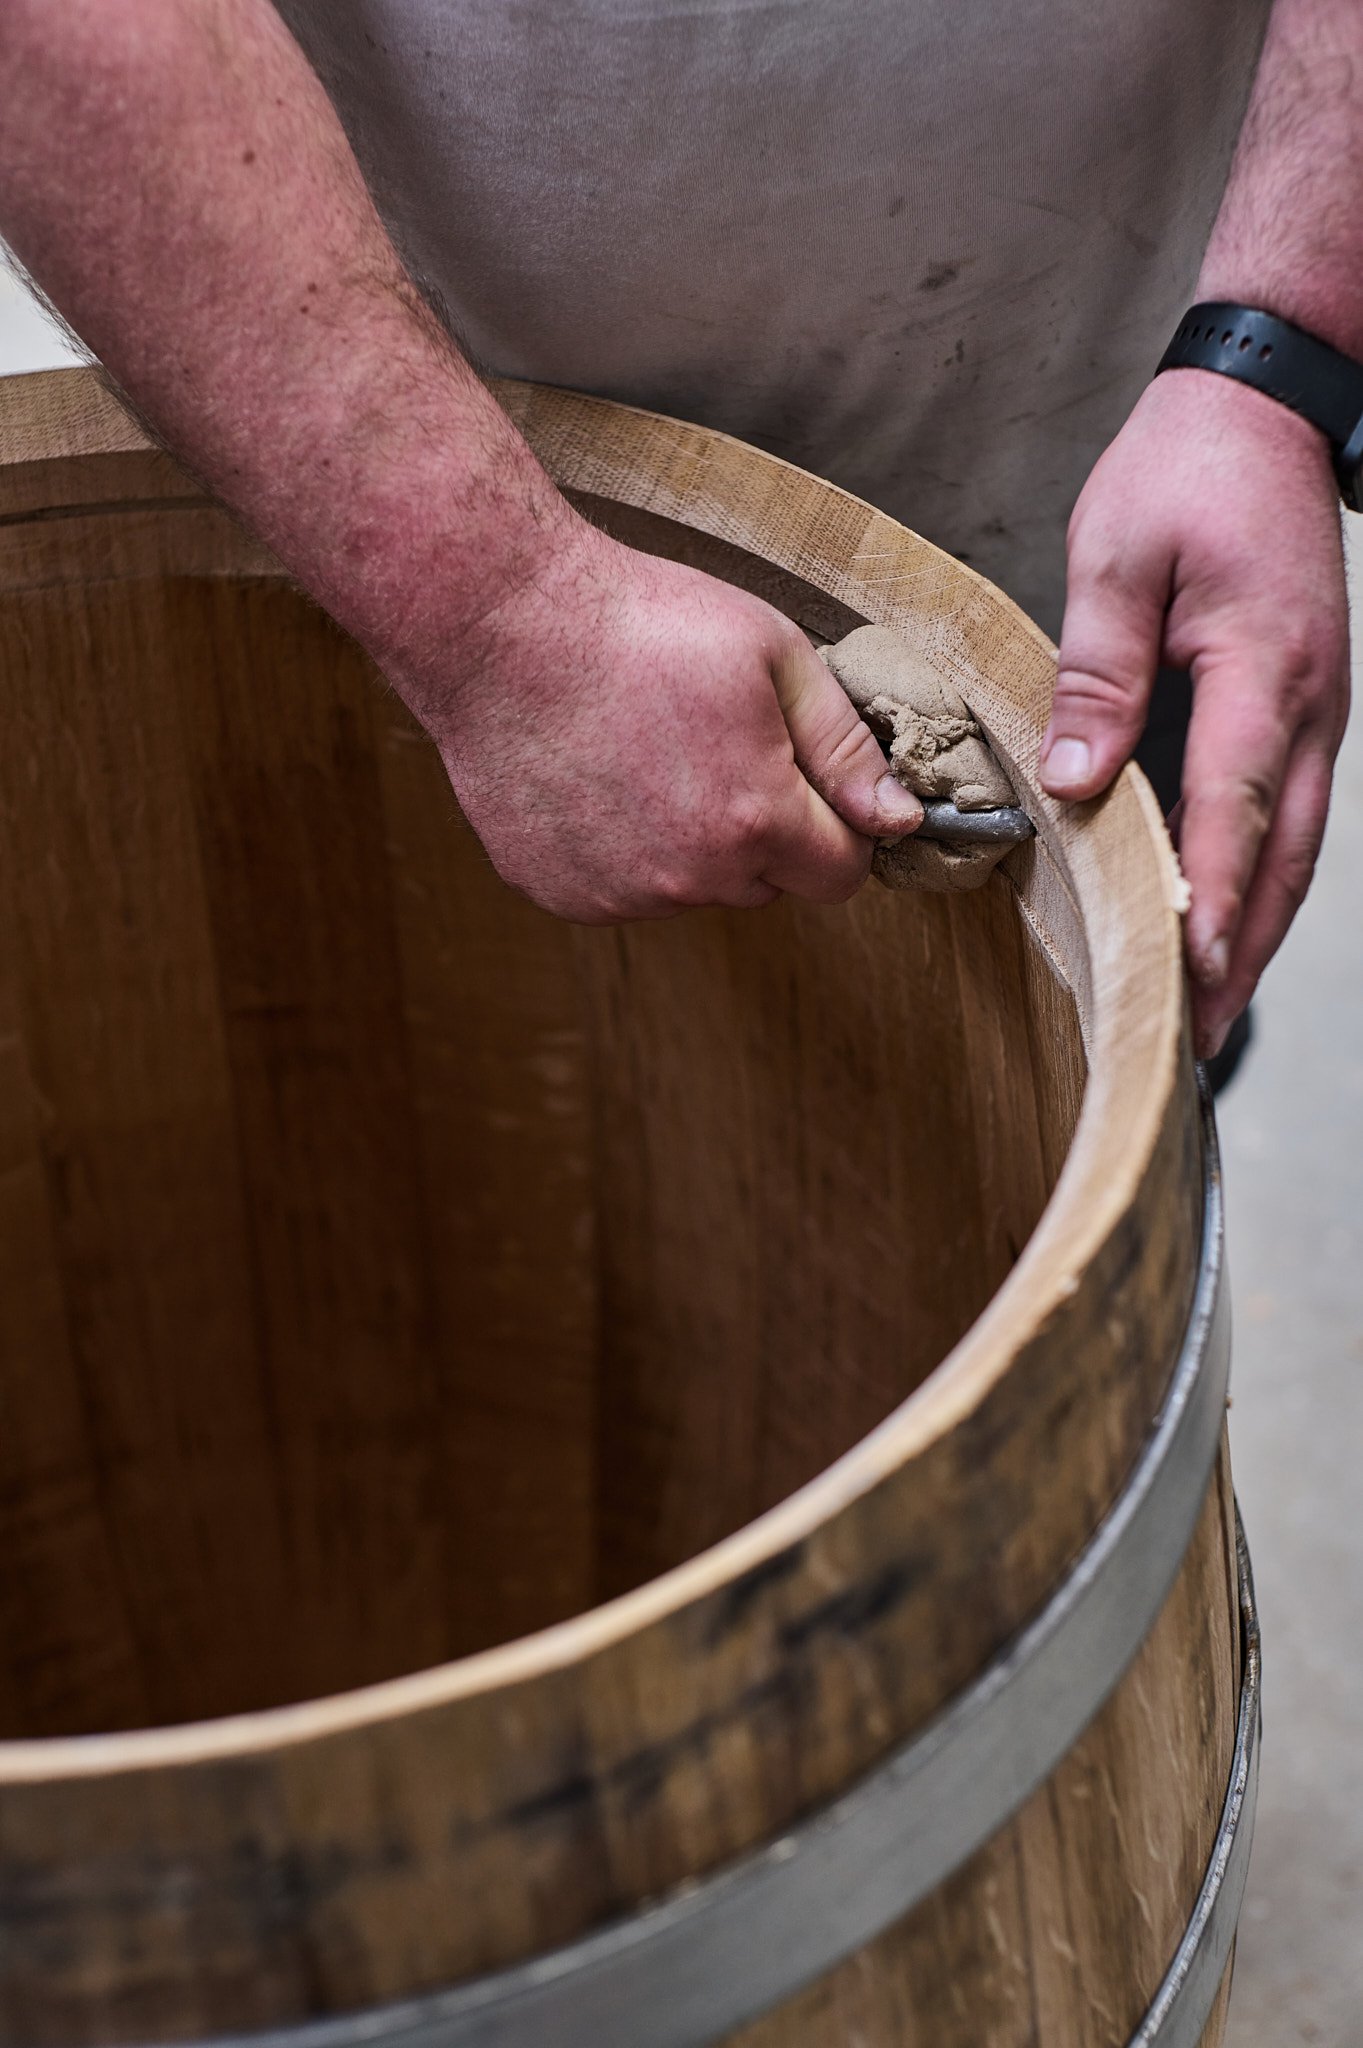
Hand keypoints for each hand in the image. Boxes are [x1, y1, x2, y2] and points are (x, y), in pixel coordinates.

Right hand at [415, 516, 923, 922]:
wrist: (501, 622)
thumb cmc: (638, 621)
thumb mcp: (774, 655)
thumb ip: (845, 749)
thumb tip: (901, 820)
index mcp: (753, 820)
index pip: (839, 875)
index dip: (837, 827)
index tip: (806, 782)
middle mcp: (687, 877)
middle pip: (763, 883)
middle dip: (759, 831)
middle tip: (711, 745)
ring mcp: (616, 893)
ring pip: (689, 888)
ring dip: (687, 842)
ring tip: (642, 752)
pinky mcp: (557, 892)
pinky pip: (621, 889)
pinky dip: (620, 849)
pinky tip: (597, 778)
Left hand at [1041, 369, 1350, 1054]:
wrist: (1264, 404)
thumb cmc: (1185, 469)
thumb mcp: (1115, 557)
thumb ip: (1097, 674)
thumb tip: (1075, 783)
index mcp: (1262, 666)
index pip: (1239, 805)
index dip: (1213, 894)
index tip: (1192, 968)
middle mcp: (1310, 703)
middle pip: (1285, 854)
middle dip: (1243, 952)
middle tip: (1195, 1039)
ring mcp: (1319, 709)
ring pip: (1298, 845)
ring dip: (1256, 929)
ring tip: (1209, 1011)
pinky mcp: (1304, 707)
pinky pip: (1290, 812)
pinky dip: (1260, 877)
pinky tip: (1224, 922)